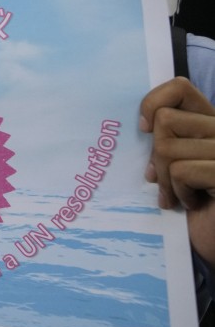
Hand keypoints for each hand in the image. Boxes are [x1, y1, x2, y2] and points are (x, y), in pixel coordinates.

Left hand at [140, 77, 214, 266]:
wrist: (214, 239)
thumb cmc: (191, 206)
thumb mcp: (172, 165)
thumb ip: (163, 139)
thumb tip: (122, 125)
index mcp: (211, 122)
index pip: (179, 87)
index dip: (154, 102)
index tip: (144, 130)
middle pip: (165, 120)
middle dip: (156, 156)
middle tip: (164, 180)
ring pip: (167, 148)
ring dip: (165, 179)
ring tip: (179, 195)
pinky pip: (181, 170)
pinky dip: (178, 192)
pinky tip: (192, 205)